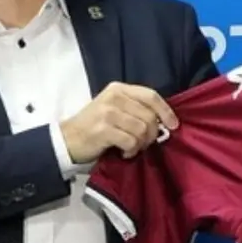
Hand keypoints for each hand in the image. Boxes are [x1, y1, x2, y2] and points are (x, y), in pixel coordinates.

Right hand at [59, 82, 178, 162]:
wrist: (67, 139)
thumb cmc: (95, 126)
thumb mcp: (115, 108)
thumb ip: (136, 108)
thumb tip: (165, 120)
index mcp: (119, 89)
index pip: (151, 96)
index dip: (166, 111)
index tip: (174, 125)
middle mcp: (114, 97)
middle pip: (149, 116)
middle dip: (152, 134)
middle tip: (143, 143)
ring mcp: (107, 113)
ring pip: (142, 130)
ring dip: (141, 144)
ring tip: (132, 148)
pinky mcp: (103, 130)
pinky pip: (131, 142)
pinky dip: (131, 151)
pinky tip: (124, 153)